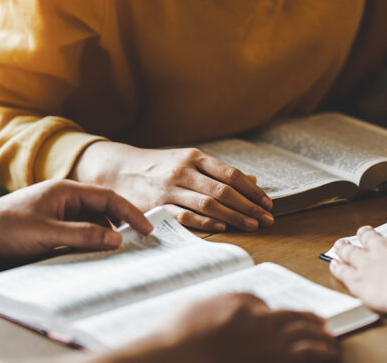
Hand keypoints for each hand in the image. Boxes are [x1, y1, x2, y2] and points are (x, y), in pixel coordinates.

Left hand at [0, 179, 152, 261]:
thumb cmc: (6, 229)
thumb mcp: (49, 234)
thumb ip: (85, 235)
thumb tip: (117, 239)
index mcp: (66, 190)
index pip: (109, 198)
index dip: (131, 213)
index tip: (147, 229)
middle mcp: (63, 198)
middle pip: (102, 208)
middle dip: (121, 223)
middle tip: (139, 242)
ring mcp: (55, 212)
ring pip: (90, 221)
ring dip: (104, 234)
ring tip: (118, 251)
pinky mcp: (47, 226)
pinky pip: (77, 231)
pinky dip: (89, 240)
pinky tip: (94, 253)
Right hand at [71, 142, 273, 231]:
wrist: (118, 169)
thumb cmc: (159, 166)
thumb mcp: (188, 161)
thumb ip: (218, 171)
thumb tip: (253, 180)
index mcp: (194, 157)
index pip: (231, 174)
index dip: (252, 190)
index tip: (267, 203)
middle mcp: (183, 171)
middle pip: (224, 191)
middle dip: (249, 207)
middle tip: (267, 220)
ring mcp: (170, 189)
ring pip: (208, 204)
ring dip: (234, 217)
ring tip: (252, 226)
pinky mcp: (157, 206)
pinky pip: (186, 216)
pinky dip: (206, 222)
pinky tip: (222, 228)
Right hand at [139, 293, 338, 362]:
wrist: (174, 356)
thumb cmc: (178, 334)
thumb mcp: (200, 307)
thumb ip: (226, 303)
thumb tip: (246, 307)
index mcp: (243, 307)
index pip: (270, 308)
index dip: (289, 315)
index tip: (296, 319)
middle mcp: (260, 323)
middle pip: (294, 320)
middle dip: (311, 324)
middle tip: (324, 328)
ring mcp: (267, 345)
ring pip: (304, 338)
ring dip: (321, 341)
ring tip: (331, 345)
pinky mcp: (271, 360)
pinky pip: (303, 355)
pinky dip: (318, 354)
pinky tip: (327, 355)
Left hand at [329, 225, 386, 316]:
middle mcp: (383, 246)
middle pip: (369, 237)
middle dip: (364, 235)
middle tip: (362, 233)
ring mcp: (369, 263)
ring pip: (351, 251)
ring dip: (344, 248)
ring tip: (339, 245)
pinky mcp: (359, 281)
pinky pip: (343, 272)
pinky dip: (337, 268)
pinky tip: (333, 266)